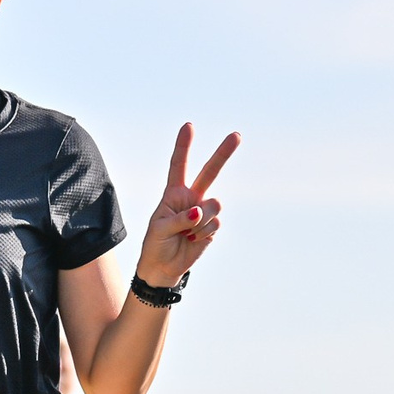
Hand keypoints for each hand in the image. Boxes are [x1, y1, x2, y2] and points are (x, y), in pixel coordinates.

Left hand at [135, 122, 240, 290]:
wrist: (164, 267)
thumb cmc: (156, 244)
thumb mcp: (160, 229)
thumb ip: (179, 218)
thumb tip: (199, 212)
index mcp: (174, 193)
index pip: (179, 166)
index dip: (184, 146)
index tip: (189, 126)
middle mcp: (192, 198)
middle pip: (210, 172)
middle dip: (223, 154)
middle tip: (237, 135)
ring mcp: (204, 212)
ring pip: (215, 205)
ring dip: (201, 220)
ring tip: (187, 233)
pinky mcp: (212, 227)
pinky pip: (215, 223)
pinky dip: (203, 232)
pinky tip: (193, 239)